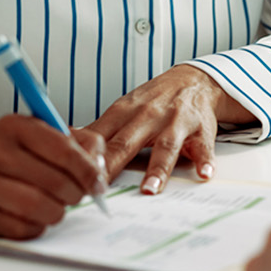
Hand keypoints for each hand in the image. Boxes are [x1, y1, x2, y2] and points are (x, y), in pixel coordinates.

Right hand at [0, 116, 104, 238]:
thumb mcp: (32, 132)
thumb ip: (75, 142)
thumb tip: (100, 168)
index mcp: (13, 126)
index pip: (65, 151)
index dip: (89, 172)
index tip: (98, 184)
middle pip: (56, 184)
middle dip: (75, 195)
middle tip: (75, 196)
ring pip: (40, 209)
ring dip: (57, 213)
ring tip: (55, 207)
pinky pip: (21, 229)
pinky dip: (36, 226)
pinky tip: (32, 217)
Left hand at [83, 65, 256, 194]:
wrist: (193, 80)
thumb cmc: (153, 101)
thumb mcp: (122, 109)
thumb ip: (99, 130)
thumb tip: (65, 143)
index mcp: (125, 113)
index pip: (101, 136)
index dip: (86, 156)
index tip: (73, 174)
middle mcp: (149, 117)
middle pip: (127, 143)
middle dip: (112, 164)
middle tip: (100, 188)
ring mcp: (176, 124)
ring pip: (165, 147)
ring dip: (158, 169)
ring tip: (150, 189)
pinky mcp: (201, 132)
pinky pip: (203, 148)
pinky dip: (204, 161)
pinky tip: (204, 174)